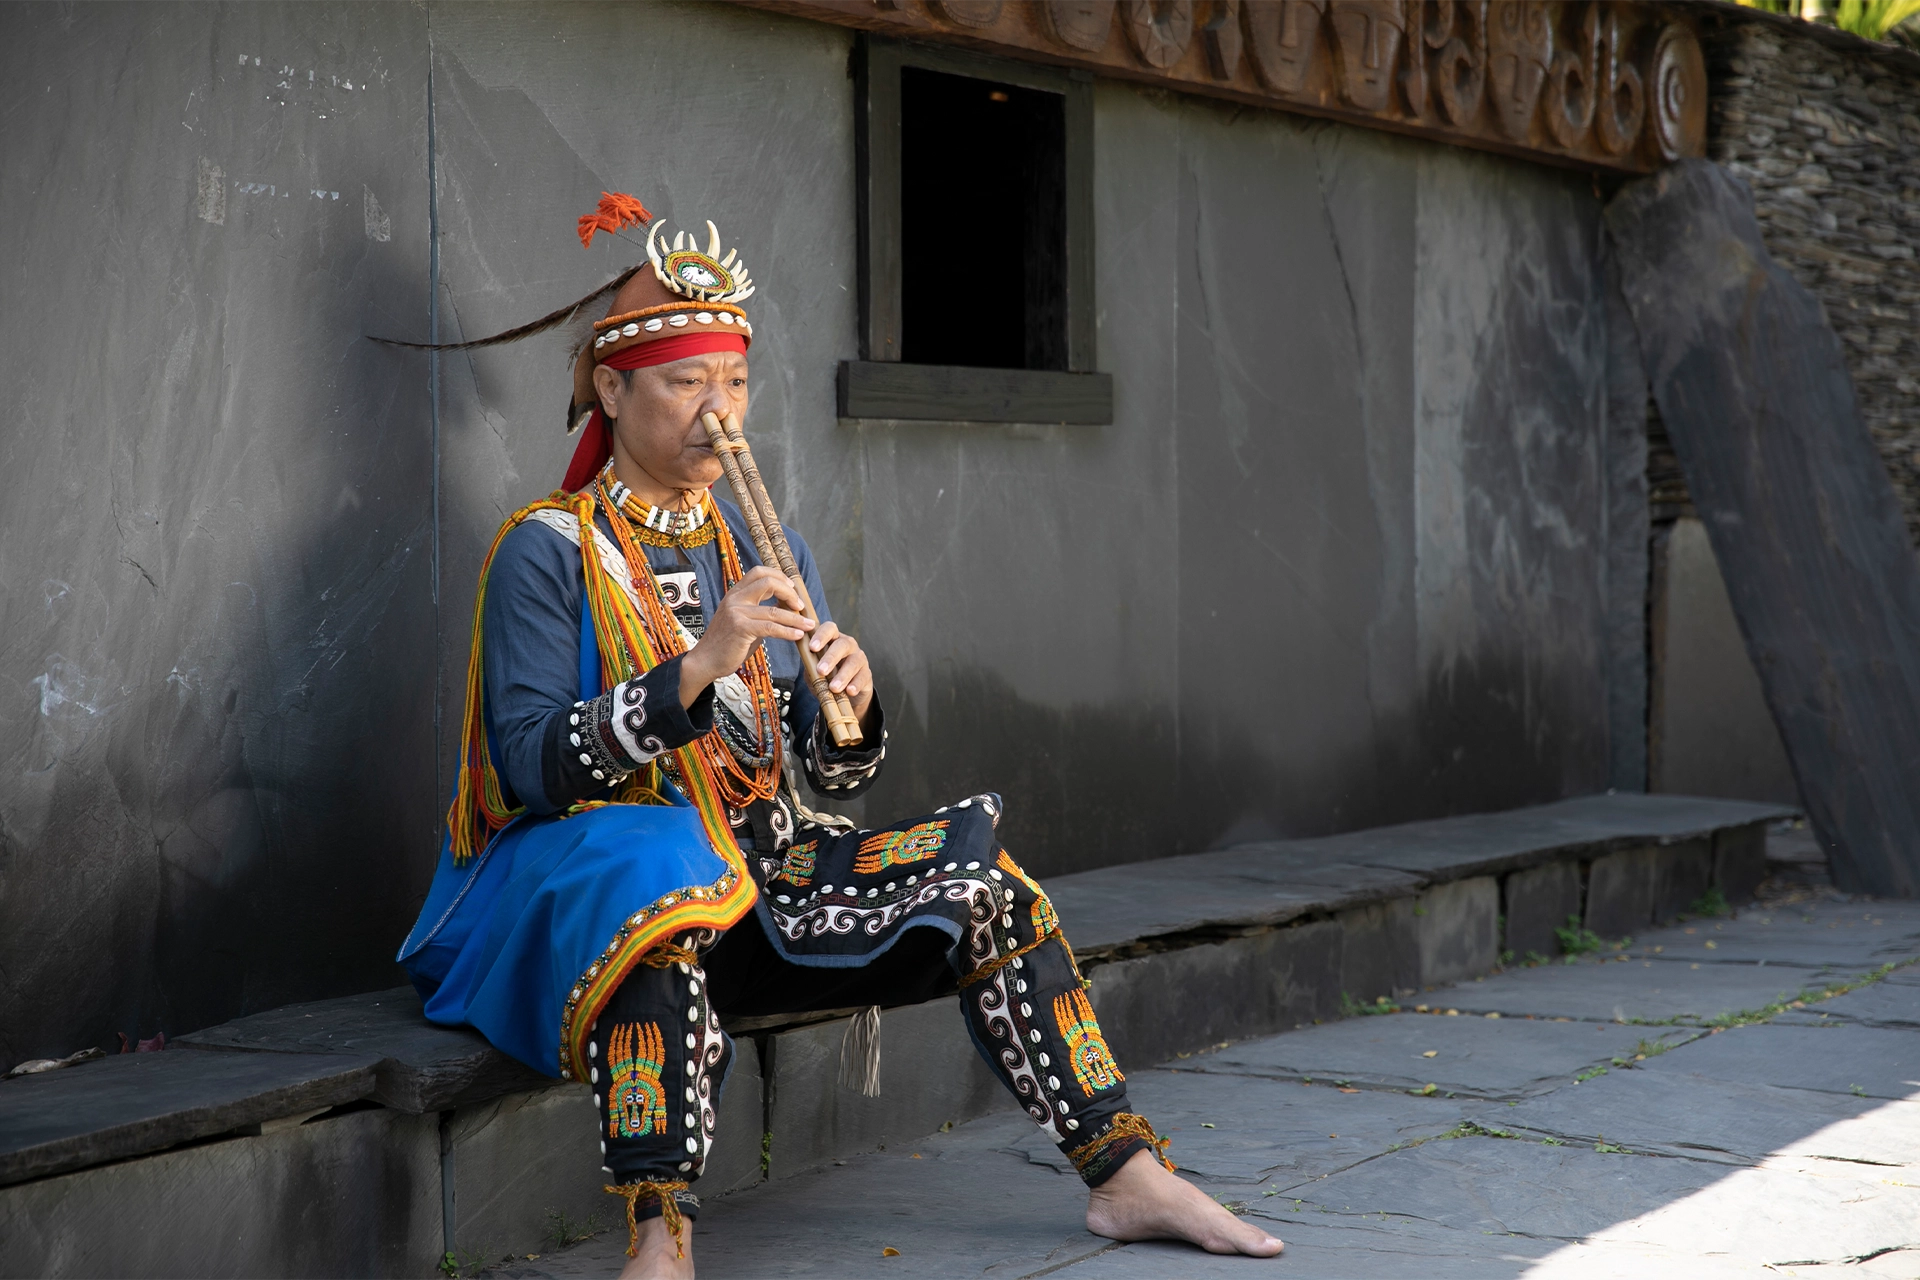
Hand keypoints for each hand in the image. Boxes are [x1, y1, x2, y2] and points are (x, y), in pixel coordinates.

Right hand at [679, 565, 811, 707]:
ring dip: (795, 618)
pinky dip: (788, 632)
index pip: (759, 572)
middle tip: (800, 606)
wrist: (706, 660)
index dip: (779, 577)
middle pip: (768, 582)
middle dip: (789, 593)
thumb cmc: (727, 643)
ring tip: (809, 625)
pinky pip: (770, 627)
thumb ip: (759, 612)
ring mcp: (736, 612)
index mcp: (735, 593)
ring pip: (774, 610)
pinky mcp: (740, 628)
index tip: (792, 589)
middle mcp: (735, 598)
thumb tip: (785, 609)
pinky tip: (797, 636)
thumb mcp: (742, 620)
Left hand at [806, 620, 875, 726]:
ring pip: (853, 662)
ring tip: (833, 688)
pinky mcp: (866, 674)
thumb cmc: (827, 675)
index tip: (812, 647)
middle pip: (842, 645)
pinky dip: (855, 684)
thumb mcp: (815, 668)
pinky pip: (862, 677)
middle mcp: (848, 645)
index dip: (821, 636)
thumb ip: (809, 662)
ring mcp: (859, 658)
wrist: (844, 692)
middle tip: (821, 671)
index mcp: (833, 639)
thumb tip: (804, 658)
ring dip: (842, 675)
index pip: (829, 629)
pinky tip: (849, 691)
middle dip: (831, 658)